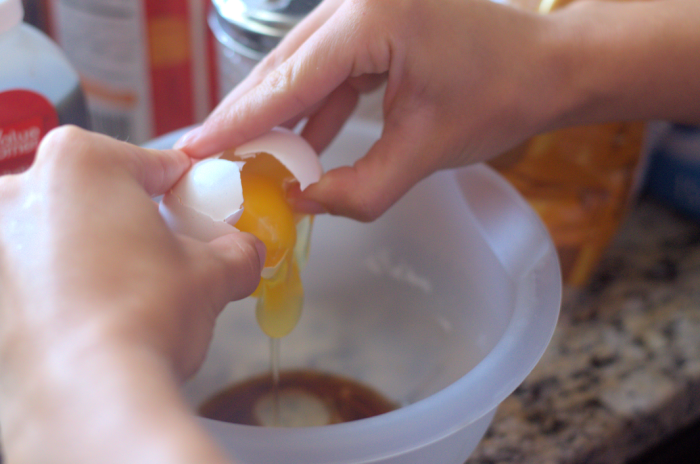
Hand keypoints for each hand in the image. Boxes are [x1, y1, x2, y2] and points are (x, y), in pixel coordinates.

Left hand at [0, 127, 260, 463]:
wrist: (89, 396)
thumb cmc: (142, 319)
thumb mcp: (212, 274)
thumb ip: (235, 251)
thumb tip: (245, 252)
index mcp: (80, 163)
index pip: (151, 165)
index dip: (183, 191)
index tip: (193, 210)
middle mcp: (21, 190)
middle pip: (96, 195)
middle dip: (129, 221)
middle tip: (160, 257)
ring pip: (58, 232)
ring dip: (90, 251)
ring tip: (123, 293)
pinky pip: (30, 272)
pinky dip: (58, 285)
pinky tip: (87, 314)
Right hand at [176, 0, 558, 219]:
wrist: (547, 66)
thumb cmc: (501, 97)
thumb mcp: (425, 151)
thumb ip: (361, 187)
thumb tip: (304, 202)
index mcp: (373, 18)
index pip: (289, 79)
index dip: (239, 120)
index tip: (196, 145)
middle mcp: (360, 0)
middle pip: (285, 65)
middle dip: (248, 113)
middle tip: (208, 151)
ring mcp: (367, 5)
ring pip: (302, 65)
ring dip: (280, 111)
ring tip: (247, 152)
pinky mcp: (376, 21)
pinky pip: (330, 66)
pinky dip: (315, 105)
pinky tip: (303, 142)